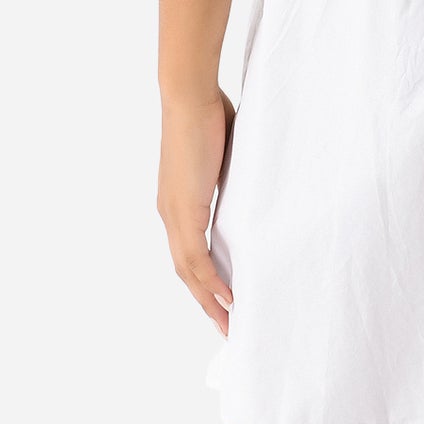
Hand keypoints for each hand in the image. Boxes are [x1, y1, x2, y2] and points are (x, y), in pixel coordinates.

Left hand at [158, 87, 235, 332]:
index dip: (205, 282)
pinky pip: (196, 256)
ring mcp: (175, 213)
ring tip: (229, 323)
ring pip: (189, 271)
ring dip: (209, 300)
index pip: (190, 255)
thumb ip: (231, 178)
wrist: (190, 95)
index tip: (224, 302)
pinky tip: (226, 298)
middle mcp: (171, 214)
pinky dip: (210, 281)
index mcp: (179, 203)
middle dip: (207, 302)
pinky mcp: (184, 208)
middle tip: (228, 328)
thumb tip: (252, 188)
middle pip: (187, 272)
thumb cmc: (209, 113)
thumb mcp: (225, 157)